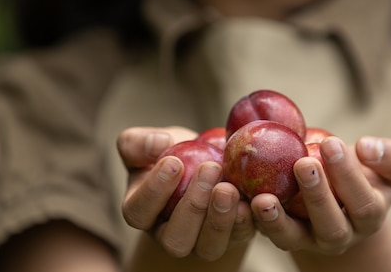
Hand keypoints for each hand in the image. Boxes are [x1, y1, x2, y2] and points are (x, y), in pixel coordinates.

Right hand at [116, 127, 255, 260]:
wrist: (210, 164)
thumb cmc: (175, 154)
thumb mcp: (151, 143)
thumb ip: (138, 142)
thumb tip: (158, 143)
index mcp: (143, 212)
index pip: (138, 212)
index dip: (154, 191)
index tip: (174, 162)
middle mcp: (170, 235)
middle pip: (176, 240)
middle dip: (193, 207)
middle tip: (209, 169)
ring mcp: (202, 242)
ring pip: (209, 247)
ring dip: (221, 219)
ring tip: (229, 187)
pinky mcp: (233, 237)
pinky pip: (240, 237)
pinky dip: (247, 221)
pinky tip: (252, 199)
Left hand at [252, 136, 390, 254]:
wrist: (343, 197)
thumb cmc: (369, 174)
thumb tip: (366, 148)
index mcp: (369, 217)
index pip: (363, 202)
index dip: (348, 175)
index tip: (332, 143)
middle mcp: (341, 235)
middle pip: (330, 226)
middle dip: (317, 195)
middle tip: (303, 162)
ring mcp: (309, 240)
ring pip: (293, 239)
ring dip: (277, 220)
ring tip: (263, 198)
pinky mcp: (282, 237)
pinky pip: (266, 232)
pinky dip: (251, 218)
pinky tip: (241, 198)